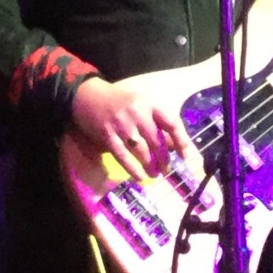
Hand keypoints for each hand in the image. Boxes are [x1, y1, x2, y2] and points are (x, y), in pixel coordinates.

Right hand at [70, 75, 189, 180]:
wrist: (88, 96)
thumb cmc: (120, 102)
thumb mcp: (141, 105)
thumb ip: (157, 122)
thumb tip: (174, 145)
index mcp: (149, 103)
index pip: (171, 122)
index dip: (181, 140)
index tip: (185, 155)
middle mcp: (137, 112)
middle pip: (156, 140)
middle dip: (164, 158)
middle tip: (167, 169)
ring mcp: (121, 124)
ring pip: (141, 149)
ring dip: (150, 165)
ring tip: (155, 175)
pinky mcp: (107, 135)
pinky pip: (123, 155)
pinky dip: (132, 168)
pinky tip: (140, 177)